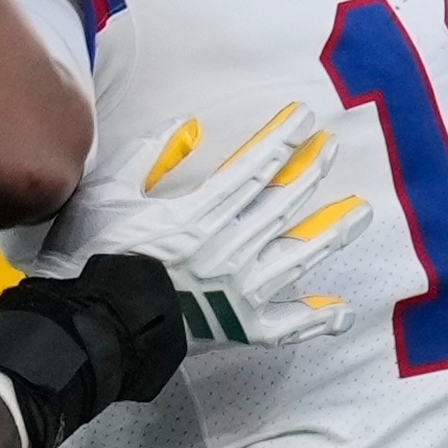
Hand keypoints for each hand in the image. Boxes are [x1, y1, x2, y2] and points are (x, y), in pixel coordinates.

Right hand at [58, 102, 373, 344]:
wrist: (86, 323)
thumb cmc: (91, 253)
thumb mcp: (107, 189)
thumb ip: (150, 154)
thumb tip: (192, 127)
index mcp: (195, 216)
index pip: (251, 169)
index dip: (281, 140)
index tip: (304, 118)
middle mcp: (226, 251)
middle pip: (280, 205)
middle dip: (308, 171)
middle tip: (330, 148)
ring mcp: (237, 293)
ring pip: (295, 257)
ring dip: (330, 232)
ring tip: (360, 211)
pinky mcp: (238, 329)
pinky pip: (285, 327)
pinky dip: (313, 319)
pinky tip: (340, 310)